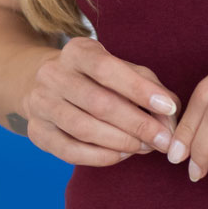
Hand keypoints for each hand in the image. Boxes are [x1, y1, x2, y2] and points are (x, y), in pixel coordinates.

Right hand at [13, 36, 181, 166]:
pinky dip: (101, 157)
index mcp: (76, 51)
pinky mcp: (37, 132)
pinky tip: (123, 155)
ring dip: (121, 142)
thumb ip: (148, 86)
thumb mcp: (120, 70)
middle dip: (137, 124)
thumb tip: (171, 114)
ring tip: (145, 147)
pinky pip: (70, 151)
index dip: (139, 89)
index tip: (169, 108)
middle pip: (97, 102)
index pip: (106, 68)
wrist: (43, 85)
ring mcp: (40, 104)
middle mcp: (52, 74)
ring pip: (83, 128)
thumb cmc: (95, 78)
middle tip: (163, 140)